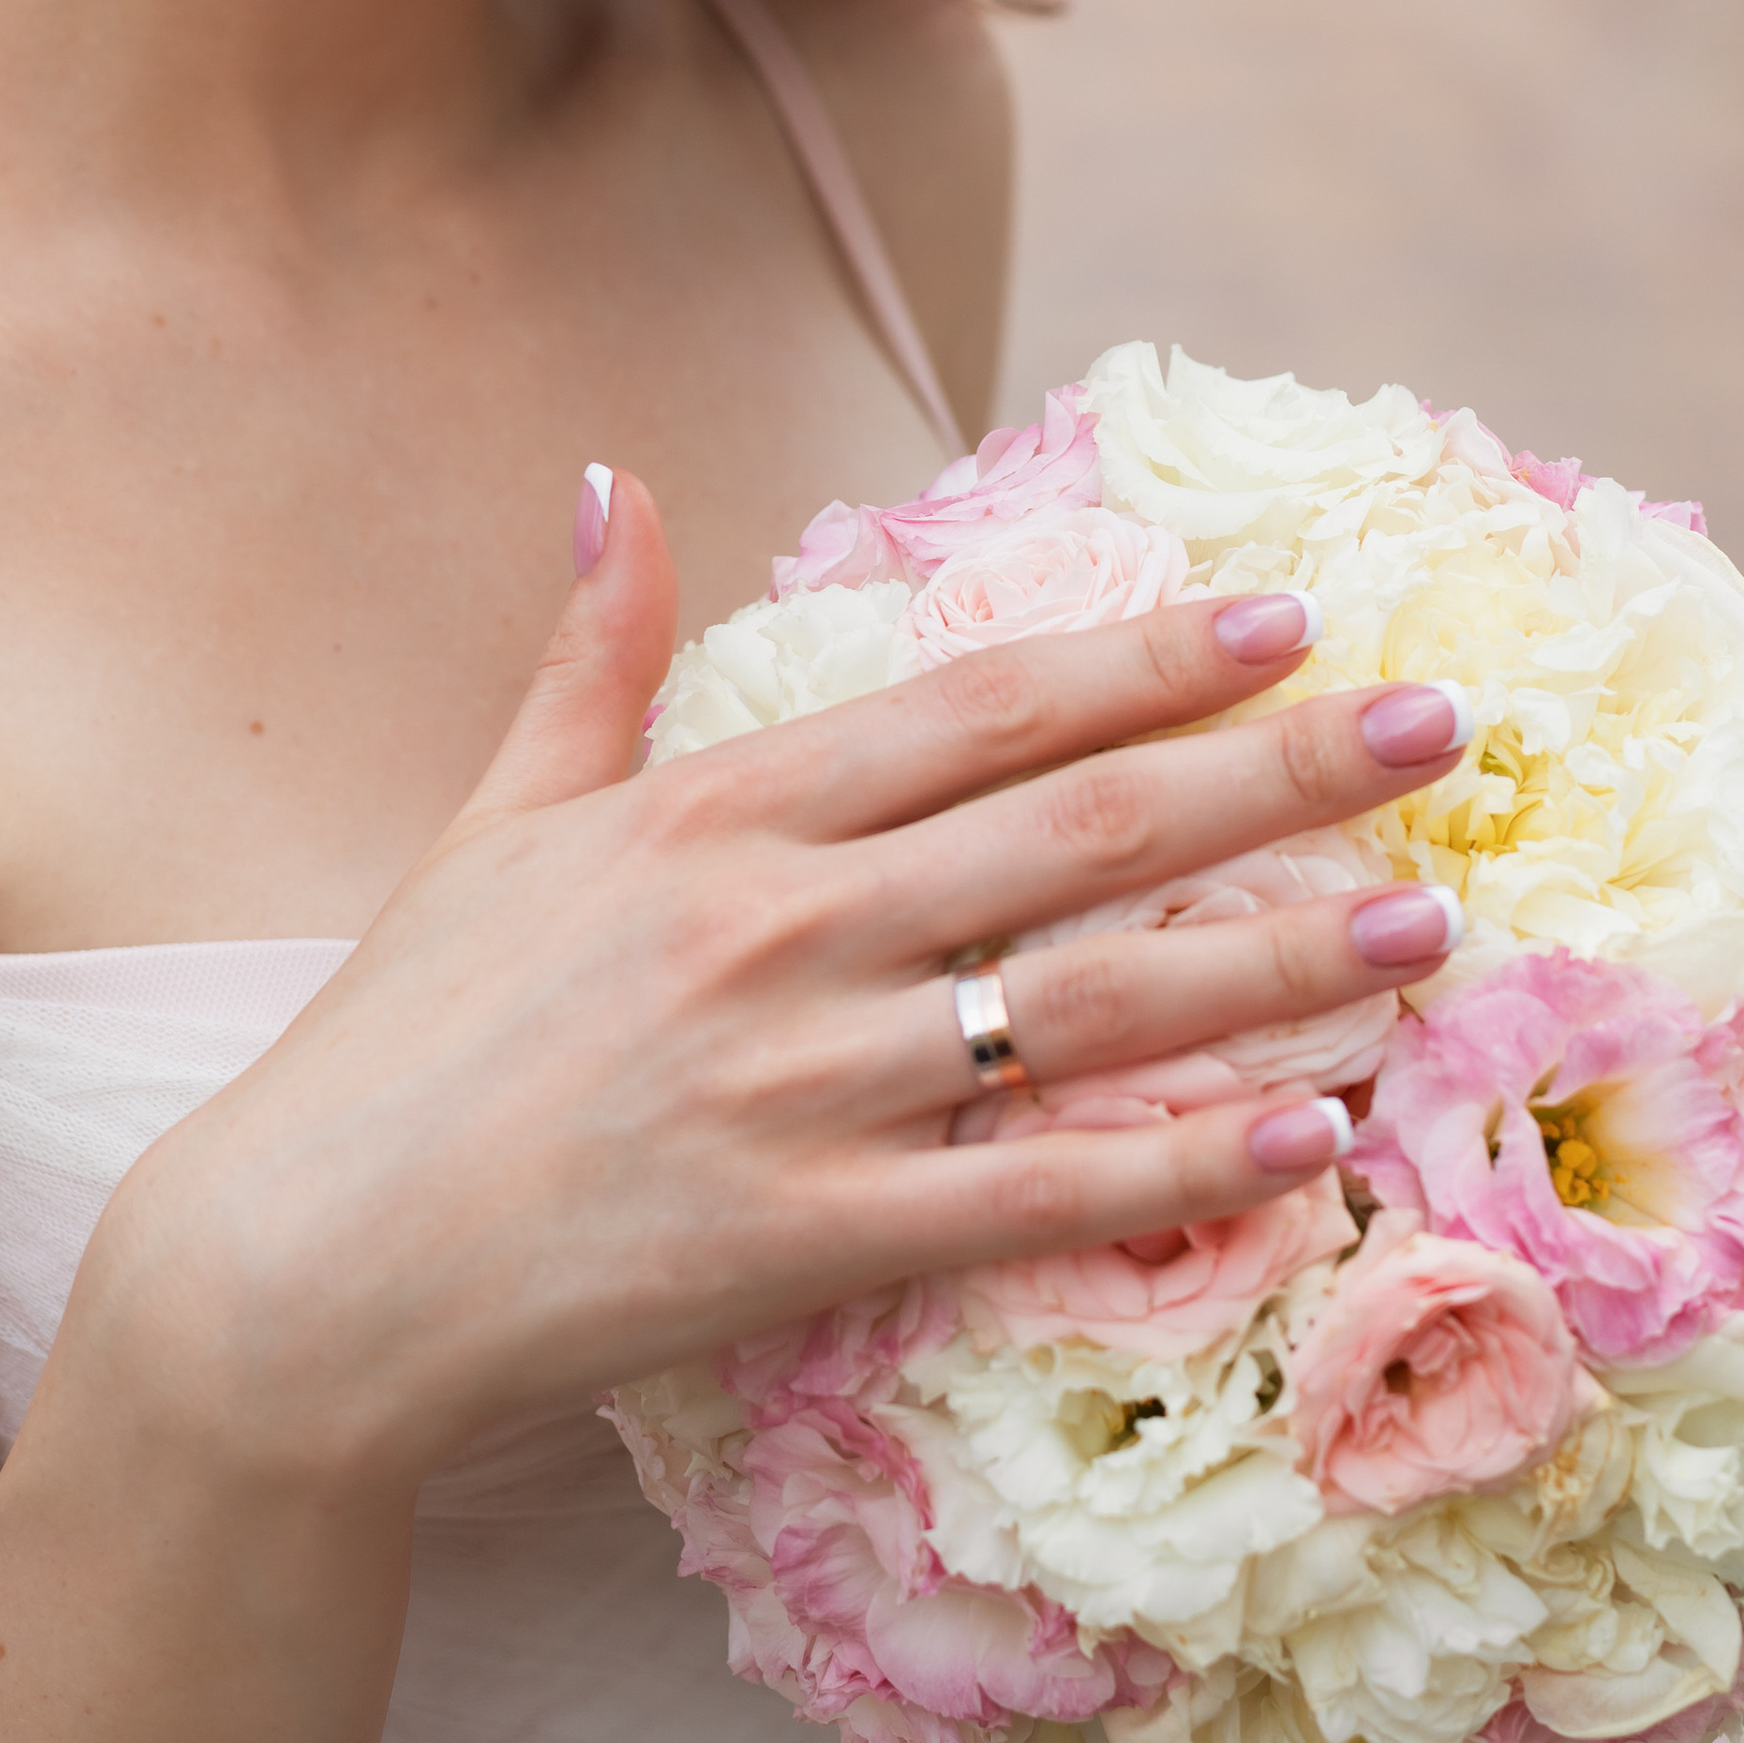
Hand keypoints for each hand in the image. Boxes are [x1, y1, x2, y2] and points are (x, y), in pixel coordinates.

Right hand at [93, 473, 1472, 1491]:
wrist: (303, 1265)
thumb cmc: (404, 1034)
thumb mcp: (494, 818)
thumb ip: (588, 654)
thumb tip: (614, 478)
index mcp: (718, 811)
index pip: (983, 709)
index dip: (1147, 658)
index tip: (1287, 621)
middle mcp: (782, 925)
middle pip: (1083, 832)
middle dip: (1281, 771)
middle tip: (1440, 731)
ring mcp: (801, 1082)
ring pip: (1094, 1004)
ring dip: (1280, 960)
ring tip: (1425, 925)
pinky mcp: (805, 1231)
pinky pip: (1034, 1191)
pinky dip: (1180, 1164)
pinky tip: (1309, 1136)